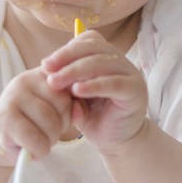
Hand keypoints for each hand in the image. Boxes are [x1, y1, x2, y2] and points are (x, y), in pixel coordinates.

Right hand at [0, 67, 73, 166]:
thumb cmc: (31, 123)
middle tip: (49, 132)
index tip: (63, 118)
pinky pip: (37, 140)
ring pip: (51, 123)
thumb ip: (74, 106)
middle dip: (62, 124)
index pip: (71, 84)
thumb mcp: (55, 109)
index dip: (72, 107)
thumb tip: (79, 112)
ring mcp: (12, 99)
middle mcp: (24, 80)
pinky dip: (39, 151)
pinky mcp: (6, 121)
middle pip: (63, 103)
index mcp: (40, 73)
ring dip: (50, 140)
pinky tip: (31, 149)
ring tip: (39, 140)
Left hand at [41, 30, 148, 155]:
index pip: (87, 41)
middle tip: (47, 71)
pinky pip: (114, 83)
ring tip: (56, 82)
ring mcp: (131, 74)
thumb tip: (48, 70)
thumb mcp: (73, 95)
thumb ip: (65, 82)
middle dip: (66, 58)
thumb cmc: (93, 115)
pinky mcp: (136, 91)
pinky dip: (94, 85)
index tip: (45, 65)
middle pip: (93, 48)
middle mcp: (120, 61)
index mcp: (106, 56)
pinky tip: (77, 90)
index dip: (66, 50)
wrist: (114, 141)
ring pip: (101, 63)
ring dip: (74, 71)